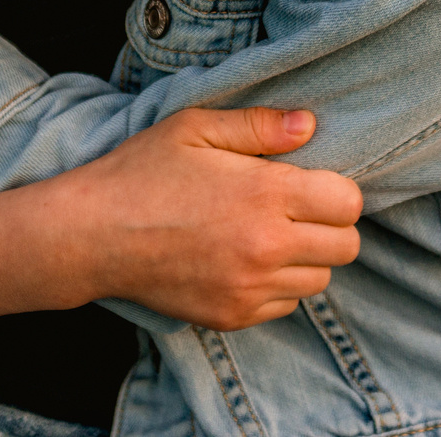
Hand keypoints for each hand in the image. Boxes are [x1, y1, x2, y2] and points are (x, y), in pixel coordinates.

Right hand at [59, 106, 363, 329]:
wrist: (91, 235)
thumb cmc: (142, 172)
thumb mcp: (195, 128)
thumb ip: (259, 125)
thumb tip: (309, 124)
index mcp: (265, 194)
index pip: (348, 203)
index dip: (336, 190)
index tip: (310, 182)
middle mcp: (266, 247)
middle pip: (346, 246)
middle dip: (330, 225)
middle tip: (297, 209)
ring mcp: (250, 288)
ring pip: (319, 280)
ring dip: (307, 257)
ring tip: (270, 234)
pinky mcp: (233, 317)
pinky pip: (285, 305)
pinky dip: (278, 285)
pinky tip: (247, 260)